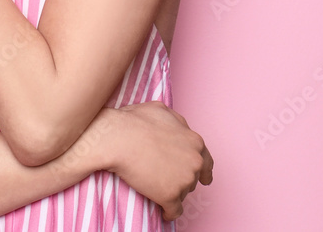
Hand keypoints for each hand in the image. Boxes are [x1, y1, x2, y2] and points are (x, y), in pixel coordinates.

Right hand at [106, 102, 212, 221]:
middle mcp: (194, 162)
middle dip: (182, 178)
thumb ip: (177, 121)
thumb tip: (179, 127)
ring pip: (183, 193)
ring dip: (174, 192)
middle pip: (193, 178)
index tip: (204, 178)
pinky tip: (163, 211)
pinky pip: (175, 211)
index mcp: (195, 142)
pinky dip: (169, 212)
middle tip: (167, 176)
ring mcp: (184, 180)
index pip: (207, 162)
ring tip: (156, 186)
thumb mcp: (161, 110)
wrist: (116, 139)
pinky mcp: (170, 196)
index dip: (204, 171)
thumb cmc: (133, 122)